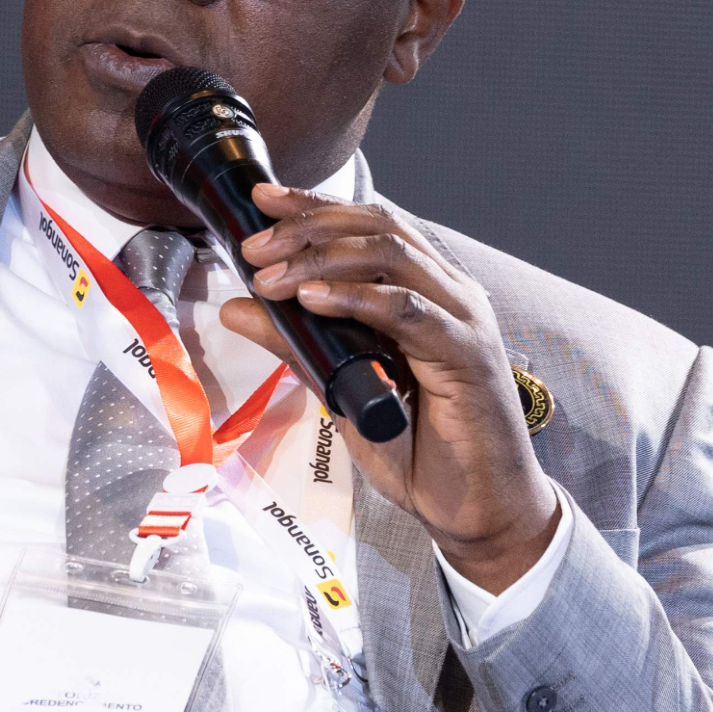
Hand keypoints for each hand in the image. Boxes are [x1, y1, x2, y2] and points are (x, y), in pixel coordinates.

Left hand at [220, 184, 557, 593]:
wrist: (475, 510)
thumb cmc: (419, 447)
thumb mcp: (340, 387)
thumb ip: (296, 345)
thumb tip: (237, 307)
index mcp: (424, 290)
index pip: (369, 225)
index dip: (315, 205)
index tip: (261, 200)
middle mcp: (449, 293)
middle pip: (378, 227)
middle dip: (309, 226)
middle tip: (254, 246)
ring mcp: (464, 319)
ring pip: (391, 256)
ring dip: (321, 258)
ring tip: (270, 275)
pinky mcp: (468, 355)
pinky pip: (408, 310)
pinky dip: (355, 298)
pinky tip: (312, 299)